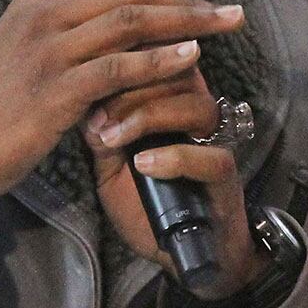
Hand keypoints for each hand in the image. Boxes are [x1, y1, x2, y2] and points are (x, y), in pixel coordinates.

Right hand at [0, 0, 245, 198]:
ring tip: (223, 26)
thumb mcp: (24, 52)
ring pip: (129, 21)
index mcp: (35, 1)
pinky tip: (190, 57)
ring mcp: (47, 52)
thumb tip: (117, 24)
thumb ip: (65, 33)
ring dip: (185, 22)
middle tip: (225, 11)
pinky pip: (119, 67)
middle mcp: (42, 16)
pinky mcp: (54, 92)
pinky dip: (159, 60)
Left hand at [84, 72, 260, 298]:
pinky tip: (143, 164)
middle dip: (131, 85)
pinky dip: (172, 158)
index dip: (129, 53)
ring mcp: (215, 144)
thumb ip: (100, 134)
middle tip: (96, 111)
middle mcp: (199, 113)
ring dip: (147, 117)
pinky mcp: (226, 179)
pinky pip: (207, 158)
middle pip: (179, 72)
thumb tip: (81, 101)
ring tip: (113, 139)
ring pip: (195, 107)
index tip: (90, 69)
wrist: (187, 253)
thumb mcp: (111, 167)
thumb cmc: (148, 204)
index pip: (161, 55)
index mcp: (173, 101)